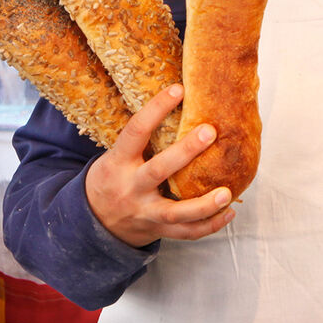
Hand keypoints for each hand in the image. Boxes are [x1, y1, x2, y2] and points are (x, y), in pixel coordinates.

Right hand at [84, 84, 236, 247]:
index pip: (136, 131)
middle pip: (158, 170)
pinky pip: (185, 233)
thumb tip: (181, 99)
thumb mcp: (115, 156)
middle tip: (210, 131)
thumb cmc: (114, 178)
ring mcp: (144, 212)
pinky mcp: (156, 230)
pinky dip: (209, 226)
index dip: (155, 109)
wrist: (93, 222)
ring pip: (175, 212)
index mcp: (118, 163)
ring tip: (227, 193)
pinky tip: (229, 212)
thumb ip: (143, 140)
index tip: (178, 89)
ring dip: (203, 205)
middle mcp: (130, 188)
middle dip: (185, 152)